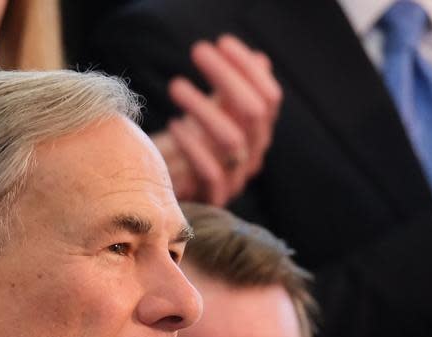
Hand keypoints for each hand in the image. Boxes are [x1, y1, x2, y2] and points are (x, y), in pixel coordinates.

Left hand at [152, 35, 281, 205]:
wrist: (162, 192)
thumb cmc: (188, 146)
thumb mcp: (212, 113)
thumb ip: (232, 92)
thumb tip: (261, 59)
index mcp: (258, 133)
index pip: (269, 98)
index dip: (249, 69)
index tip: (222, 42)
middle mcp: (253, 155)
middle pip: (254, 113)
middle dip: (227, 77)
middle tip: (198, 51)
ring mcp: (236, 179)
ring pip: (232, 141)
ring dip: (203, 109)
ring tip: (175, 86)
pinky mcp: (213, 198)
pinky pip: (210, 172)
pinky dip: (191, 146)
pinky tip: (174, 125)